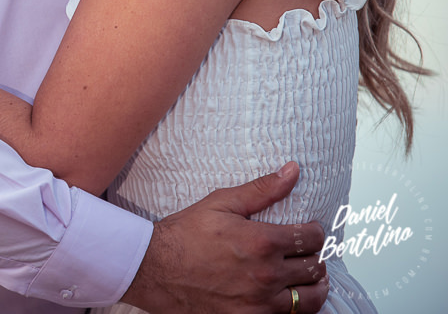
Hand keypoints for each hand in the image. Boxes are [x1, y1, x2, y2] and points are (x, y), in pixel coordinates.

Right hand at [122, 162, 328, 312]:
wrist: (155, 268)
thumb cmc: (184, 234)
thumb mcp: (221, 203)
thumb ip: (262, 190)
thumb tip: (292, 171)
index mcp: (261, 242)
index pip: (312, 238)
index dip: (316, 232)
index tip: (310, 230)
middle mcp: (266, 275)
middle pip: (314, 267)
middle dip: (314, 255)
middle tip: (305, 251)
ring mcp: (260, 302)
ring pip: (311, 298)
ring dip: (314, 285)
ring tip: (308, 276)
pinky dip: (296, 308)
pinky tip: (289, 296)